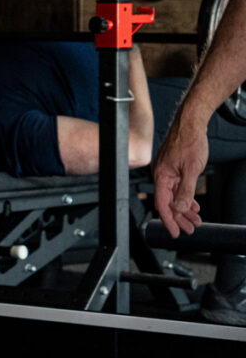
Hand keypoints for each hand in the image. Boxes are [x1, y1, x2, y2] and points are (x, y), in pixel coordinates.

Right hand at [152, 116, 205, 237]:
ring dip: (184, 209)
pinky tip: (193, 204)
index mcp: (162, 176)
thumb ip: (186, 191)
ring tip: (196, 219)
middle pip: (168, 202)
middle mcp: (161, 175)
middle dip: (180, 217)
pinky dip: (185, 197)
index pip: (163, 204)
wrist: (191, 124)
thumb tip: (181, 208)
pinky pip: (177, 187)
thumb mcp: (192, 170)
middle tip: (191, 229)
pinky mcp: (173, 168)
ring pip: (174, 196)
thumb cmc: (189, 142)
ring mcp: (167, 171)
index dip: (169, 220)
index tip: (175, 233)